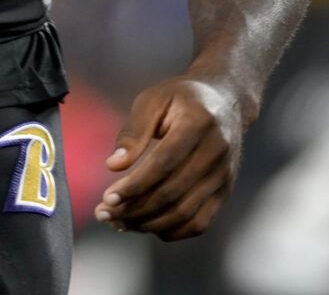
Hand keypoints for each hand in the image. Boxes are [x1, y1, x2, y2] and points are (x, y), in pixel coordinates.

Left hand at [96, 75, 247, 240]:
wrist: (225, 101)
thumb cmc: (181, 98)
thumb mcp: (153, 100)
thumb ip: (133, 131)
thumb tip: (113, 165)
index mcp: (198, 123)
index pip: (164, 164)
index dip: (135, 185)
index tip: (107, 197)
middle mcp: (216, 153)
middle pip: (172, 193)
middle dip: (135, 208)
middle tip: (104, 214)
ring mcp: (224, 176)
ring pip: (185, 214)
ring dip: (148, 223)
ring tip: (118, 222)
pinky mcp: (224, 192)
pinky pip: (198, 223)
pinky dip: (171, 231)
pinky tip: (145, 225)